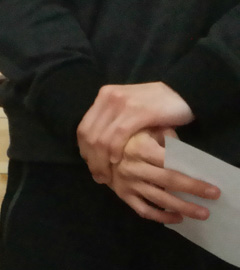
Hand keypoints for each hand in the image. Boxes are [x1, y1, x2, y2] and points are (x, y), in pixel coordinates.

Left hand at [78, 82, 193, 180]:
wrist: (185, 93)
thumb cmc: (158, 106)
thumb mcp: (131, 110)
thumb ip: (115, 122)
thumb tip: (99, 150)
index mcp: (104, 96)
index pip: (84, 128)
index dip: (85, 150)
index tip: (91, 166)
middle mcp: (108, 97)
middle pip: (89, 134)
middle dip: (91, 159)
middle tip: (99, 176)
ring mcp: (121, 103)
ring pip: (101, 137)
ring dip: (101, 160)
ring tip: (107, 176)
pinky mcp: (137, 110)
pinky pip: (118, 135)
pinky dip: (114, 151)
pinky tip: (117, 162)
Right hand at [104, 129, 218, 223]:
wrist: (99, 144)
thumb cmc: (129, 134)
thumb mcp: (148, 128)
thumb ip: (168, 138)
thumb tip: (187, 154)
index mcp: (139, 148)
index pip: (171, 164)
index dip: (192, 176)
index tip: (211, 185)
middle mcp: (131, 166)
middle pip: (168, 181)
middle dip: (193, 190)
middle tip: (212, 197)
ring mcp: (126, 182)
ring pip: (158, 199)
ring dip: (182, 207)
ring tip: (201, 213)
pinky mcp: (122, 194)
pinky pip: (143, 210)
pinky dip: (161, 217)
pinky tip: (177, 218)